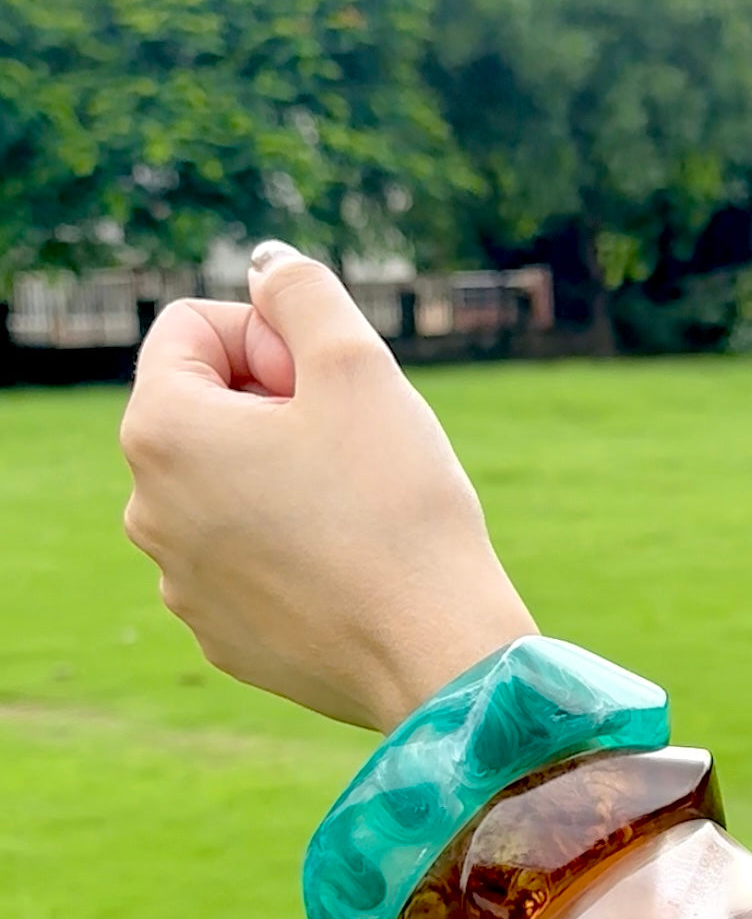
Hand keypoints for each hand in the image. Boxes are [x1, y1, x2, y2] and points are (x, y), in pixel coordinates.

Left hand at [120, 242, 535, 731]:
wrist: (436, 653)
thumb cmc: (398, 505)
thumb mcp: (357, 364)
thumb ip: (302, 290)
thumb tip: (265, 265)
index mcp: (161, 432)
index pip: (193, 329)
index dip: (274, 339)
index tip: (330, 388)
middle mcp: (147, 511)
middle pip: (206, 410)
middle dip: (274, 407)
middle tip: (353, 446)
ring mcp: (180, 583)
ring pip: (227, 488)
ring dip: (283, 476)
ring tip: (355, 509)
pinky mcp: (221, 635)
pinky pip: (245, 559)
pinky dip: (290, 545)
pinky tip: (350, 564)